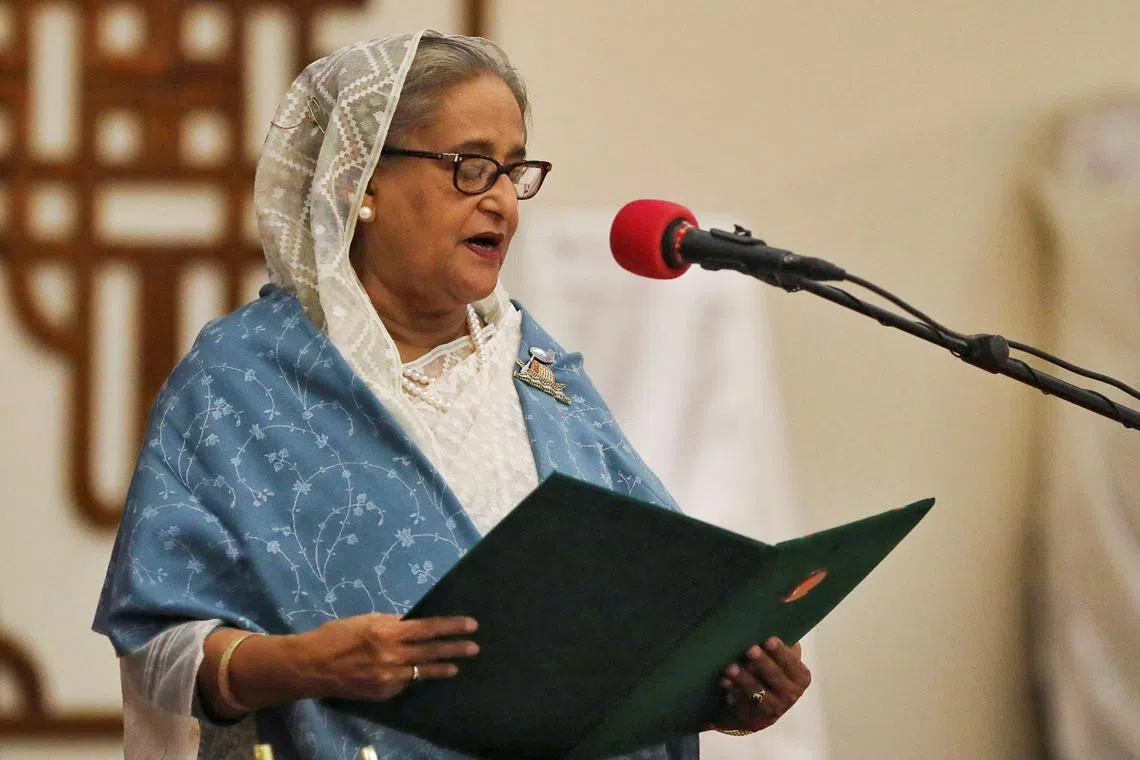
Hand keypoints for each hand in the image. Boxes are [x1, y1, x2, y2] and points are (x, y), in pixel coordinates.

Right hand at [300, 612, 478, 700]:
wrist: (312, 666)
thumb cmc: (337, 636)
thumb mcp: (366, 621)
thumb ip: (392, 623)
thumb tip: (413, 624)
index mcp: (388, 632)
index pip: (428, 628)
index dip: (451, 626)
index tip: (470, 624)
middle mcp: (392, 656)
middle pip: (431, 651)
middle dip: (455, 648)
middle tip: (474, 647)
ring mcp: (389, 678)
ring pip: (422, 672)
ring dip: (442, 668)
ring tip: (456, 666)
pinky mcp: (383, 693)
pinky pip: (403, 683)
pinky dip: (411, 677)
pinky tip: (419, 673)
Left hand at [714, 638, 810, 731]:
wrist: (766, 706)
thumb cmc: (774, 672)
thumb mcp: (782, 660)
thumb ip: (781, 646)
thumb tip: (776, 615)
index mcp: (800, 676)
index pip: (792, 663)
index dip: (781, 652)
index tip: (768, 640)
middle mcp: (791, 694)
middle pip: (776, 677)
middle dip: (762, 663)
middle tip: (750, 650)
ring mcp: (775, 707)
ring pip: (759, 691)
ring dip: (744, 678)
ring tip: (730, 667)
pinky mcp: (757, 716)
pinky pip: (744, 701)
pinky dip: (733, 690)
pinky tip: (724, 680)